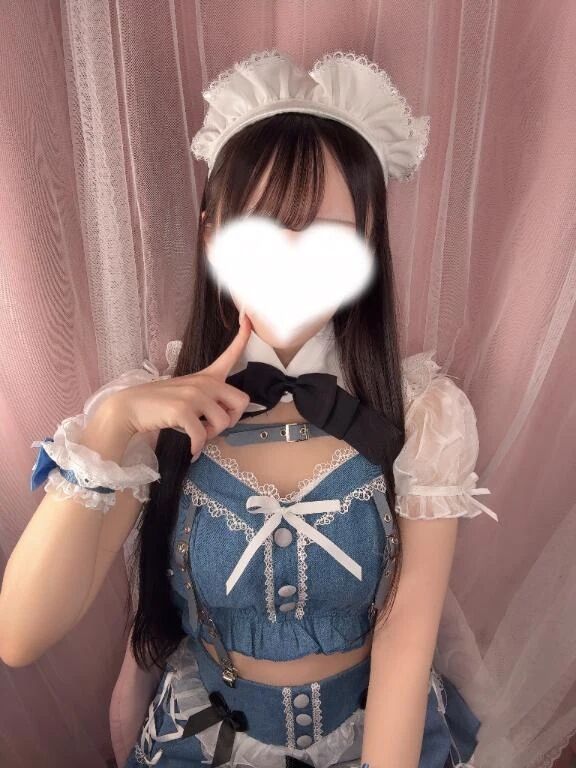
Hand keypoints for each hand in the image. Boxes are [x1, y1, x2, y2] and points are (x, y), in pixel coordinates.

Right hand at [112, 315, 252, 457]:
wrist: (129, 408)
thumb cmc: (160, 404)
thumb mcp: (187, 395)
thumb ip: (208, 399)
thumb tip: (226, 418)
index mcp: (206, 377)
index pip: (230, 354)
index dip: (243, 337)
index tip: (247, 317)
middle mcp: (203, 383)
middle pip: (242, 401)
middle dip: (233, 419)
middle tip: (214, 425)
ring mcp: (193, 395)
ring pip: (224, 422)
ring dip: (213, 435)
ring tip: (197, 433)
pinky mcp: (183, 410)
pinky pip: (203, 435)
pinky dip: (198, 446)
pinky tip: (192, 449)